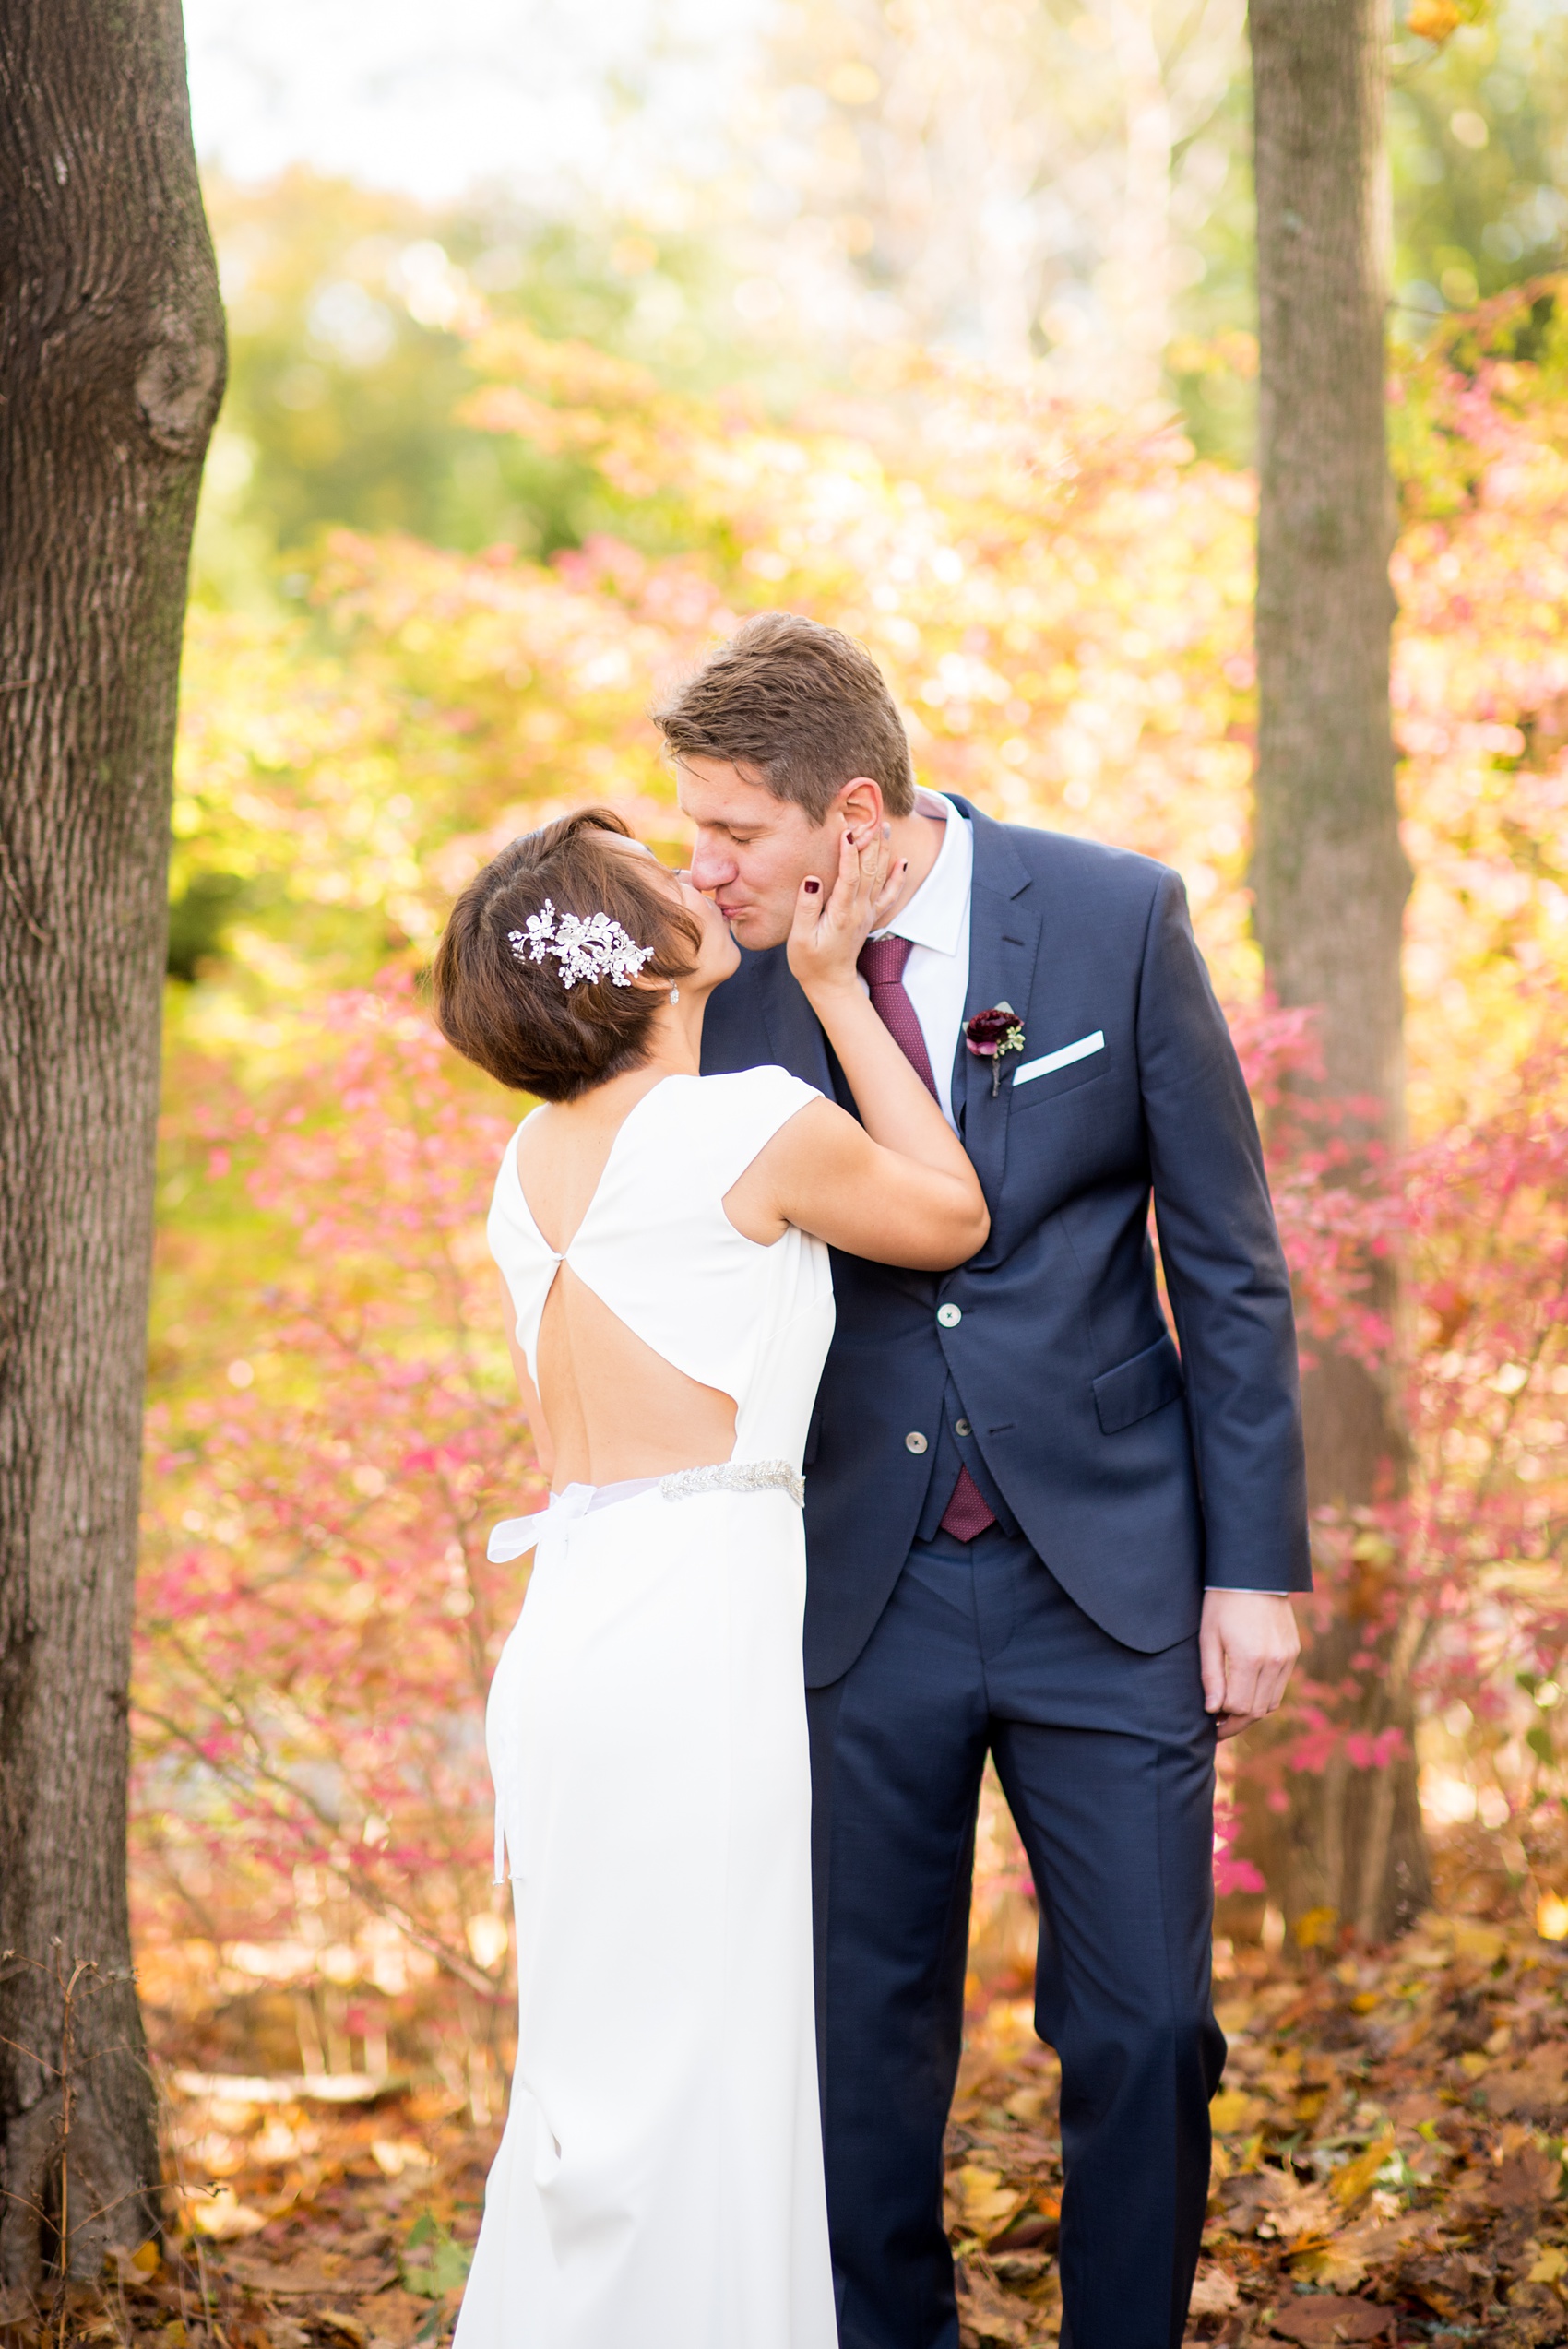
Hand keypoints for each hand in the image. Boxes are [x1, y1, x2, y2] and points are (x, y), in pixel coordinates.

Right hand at [786, 822, 902, 1001]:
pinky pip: (888, 894)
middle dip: (869, 841)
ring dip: (883, 850)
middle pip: (869, 870)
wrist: (830, 983)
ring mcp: (867, 912)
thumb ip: (806, 907)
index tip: (847, 830)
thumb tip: (812, 879)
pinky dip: (897, 877)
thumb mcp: (799, 938)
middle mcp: (859, 910)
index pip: (849, 876)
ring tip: (884, 826)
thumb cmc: (809, 961)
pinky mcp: (869, 917)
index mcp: (841, 913)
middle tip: (869, 815)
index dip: (849, 853)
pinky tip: (901, 861)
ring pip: (880, 876)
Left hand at [1200, 1590, 1299, 1740]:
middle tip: (1218, 1724)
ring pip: (1271, 1702)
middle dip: (1236, 1722)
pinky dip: (1264, 1695)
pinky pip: (1280, 1686)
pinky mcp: (1293, 1651)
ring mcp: (1288, 1657)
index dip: (1222, 1718)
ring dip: (1251, 1711)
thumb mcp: (1208, 1637)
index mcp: (1250, 1659)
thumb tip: (1212, 1710)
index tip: (1208, 1719)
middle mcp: (1274, 1662)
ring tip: (1230, 1710)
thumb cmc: (1222, 1603)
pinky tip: (1247, 1691)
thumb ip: (1211, 1676)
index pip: (1239, 1707)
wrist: (1253, 1573)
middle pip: (1257, 1710)